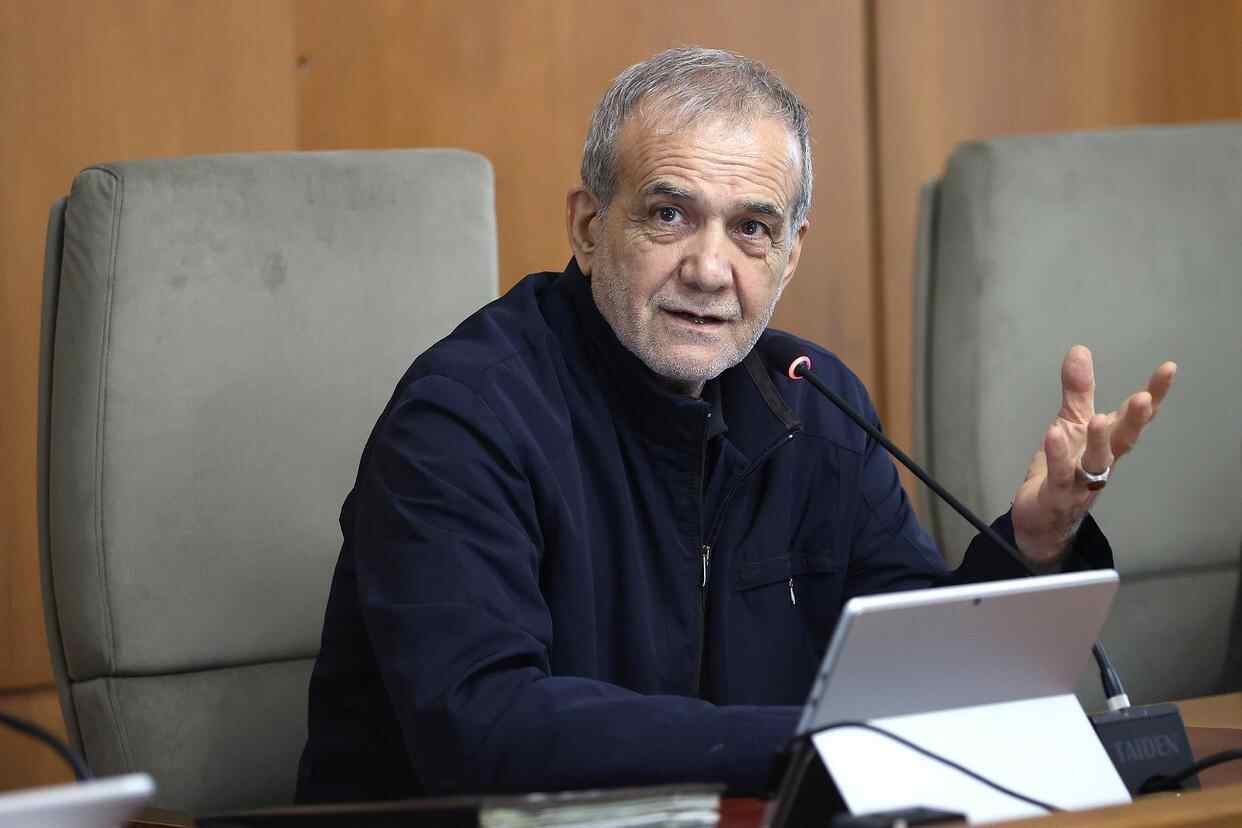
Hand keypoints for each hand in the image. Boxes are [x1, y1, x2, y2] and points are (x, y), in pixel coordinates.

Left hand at [1011, 345, 1175, 567]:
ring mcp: (1081, 482)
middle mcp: (1101, 463)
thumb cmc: (1063, 469)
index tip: (1169, 369)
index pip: (1133, 418)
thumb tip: (1080, 350)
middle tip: (1143, 398)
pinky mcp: (1056, 496)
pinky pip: (1059, 477)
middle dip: (1135, 421)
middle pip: (1122, 441)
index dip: (1153, 395)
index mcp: (1107, 443)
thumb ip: (1077, 392)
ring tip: (1097, 419)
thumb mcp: (1070, 425)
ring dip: (1098, 442)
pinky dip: (1057, 458)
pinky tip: (1054, 435)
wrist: (1042, 521)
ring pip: (1094, 463)